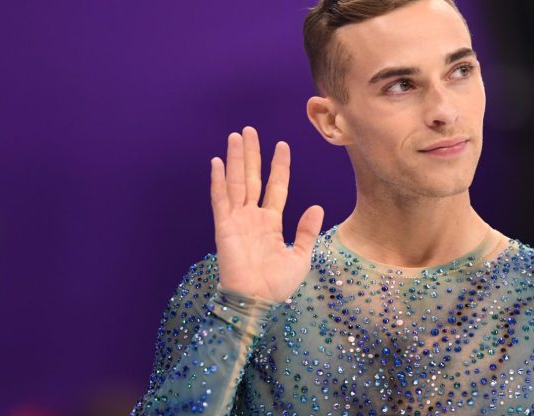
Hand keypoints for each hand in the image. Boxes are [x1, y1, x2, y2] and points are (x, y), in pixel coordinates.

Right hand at [210, 126, 323, 301]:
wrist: (258, 301)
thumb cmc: (278, 284)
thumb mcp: (301, 256)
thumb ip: (306, 231)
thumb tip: (317, 207)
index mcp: (271, 223)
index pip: (276, 187)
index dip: (279, 166)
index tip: (282, 146)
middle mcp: (252, 217)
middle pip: (253, 177)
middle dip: (252, 153)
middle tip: (250, 130)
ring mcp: (237, 220)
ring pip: (237, 182)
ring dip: (236, 159)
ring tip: (236, 136)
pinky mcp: (224, 227)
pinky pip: (220, 200)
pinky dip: (218, 181)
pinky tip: (217, 162)